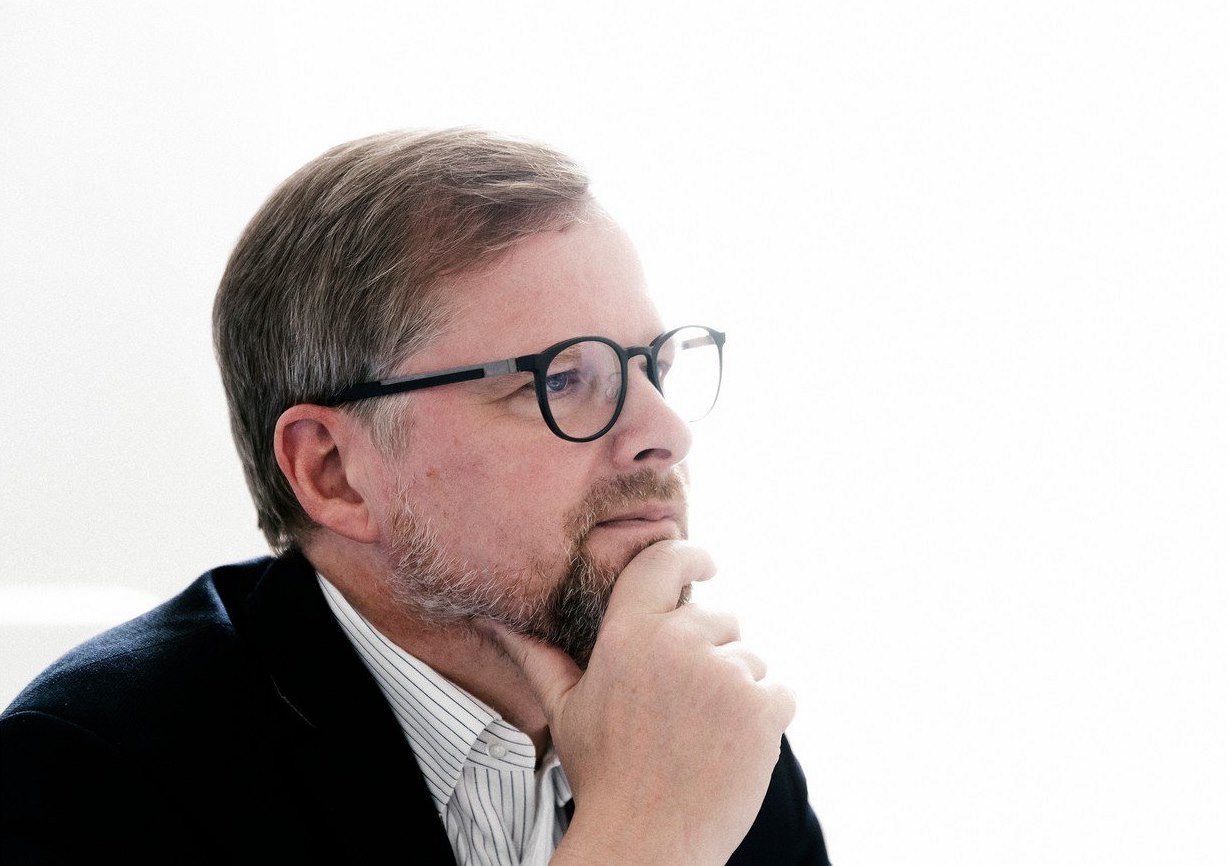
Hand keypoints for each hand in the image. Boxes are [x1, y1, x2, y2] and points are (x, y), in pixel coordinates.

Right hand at [488, 540, 795, 864]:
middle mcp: (678, 644)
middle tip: (682, 707)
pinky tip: (731, 747)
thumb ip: (540, 658)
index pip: (665, 561)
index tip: (705, 563)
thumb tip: (497, 624)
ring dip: (736, 689)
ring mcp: (724, 675)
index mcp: (628, 634)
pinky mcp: (762, 709)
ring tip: (701, 734)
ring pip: (749, 659)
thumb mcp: (566, 710)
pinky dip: (765, 717)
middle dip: (709, 653)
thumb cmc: (604, 775)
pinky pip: (779, 692)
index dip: (690, 556)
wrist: (646, 841)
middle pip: (719, 619)